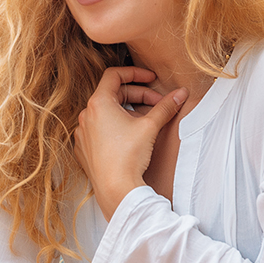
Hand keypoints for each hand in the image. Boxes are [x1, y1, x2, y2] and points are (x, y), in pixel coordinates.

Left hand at [73, 67, 186, 217]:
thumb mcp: (150, 126)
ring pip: (105, 113)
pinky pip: (98, 130)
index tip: (150, 78)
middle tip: (157, 104)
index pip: (114, 75)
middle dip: (137, 96)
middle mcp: (86, 115)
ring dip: (126, 112)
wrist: (115, 189)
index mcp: (98, 103)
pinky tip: (129, 137)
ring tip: (145, 121)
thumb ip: (165, 106)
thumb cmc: (129, 156)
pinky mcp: (83, 149)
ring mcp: (82, 133)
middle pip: (113, 95)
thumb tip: (181, 93)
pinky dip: (114, 127)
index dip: (135, 73)